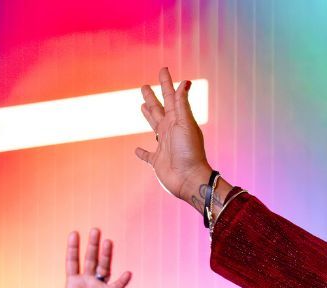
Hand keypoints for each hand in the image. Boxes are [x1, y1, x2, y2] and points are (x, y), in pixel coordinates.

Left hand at [22, 229, 131, 287]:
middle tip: (95, 230)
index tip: (74, 233)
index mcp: (73, 283)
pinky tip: (127, 273)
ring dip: (106, 256)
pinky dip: (122, 281)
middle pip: (90, 260)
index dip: (73, 248)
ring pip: (104, 268)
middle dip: (92, 245)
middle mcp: (87, 282)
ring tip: (108, 242)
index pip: (72, 261)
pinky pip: (117, 286)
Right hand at [136, 67, 212, 208]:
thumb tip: (185, 82)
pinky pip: (147, 156)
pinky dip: (142, 153)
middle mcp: (170, 131)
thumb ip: (182, 104)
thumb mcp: (186, 124)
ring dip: (148, 116)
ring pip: (153, 126)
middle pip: (159, 109)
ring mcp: (164, 146)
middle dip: (152, 97)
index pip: (171, 97)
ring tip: (142, 106)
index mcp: (177, 120)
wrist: (190, 179)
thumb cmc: (189, 152)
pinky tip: (137, 150)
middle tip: (143, 86)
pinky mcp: (157, 162)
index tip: (163, 69)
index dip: (166, 83)